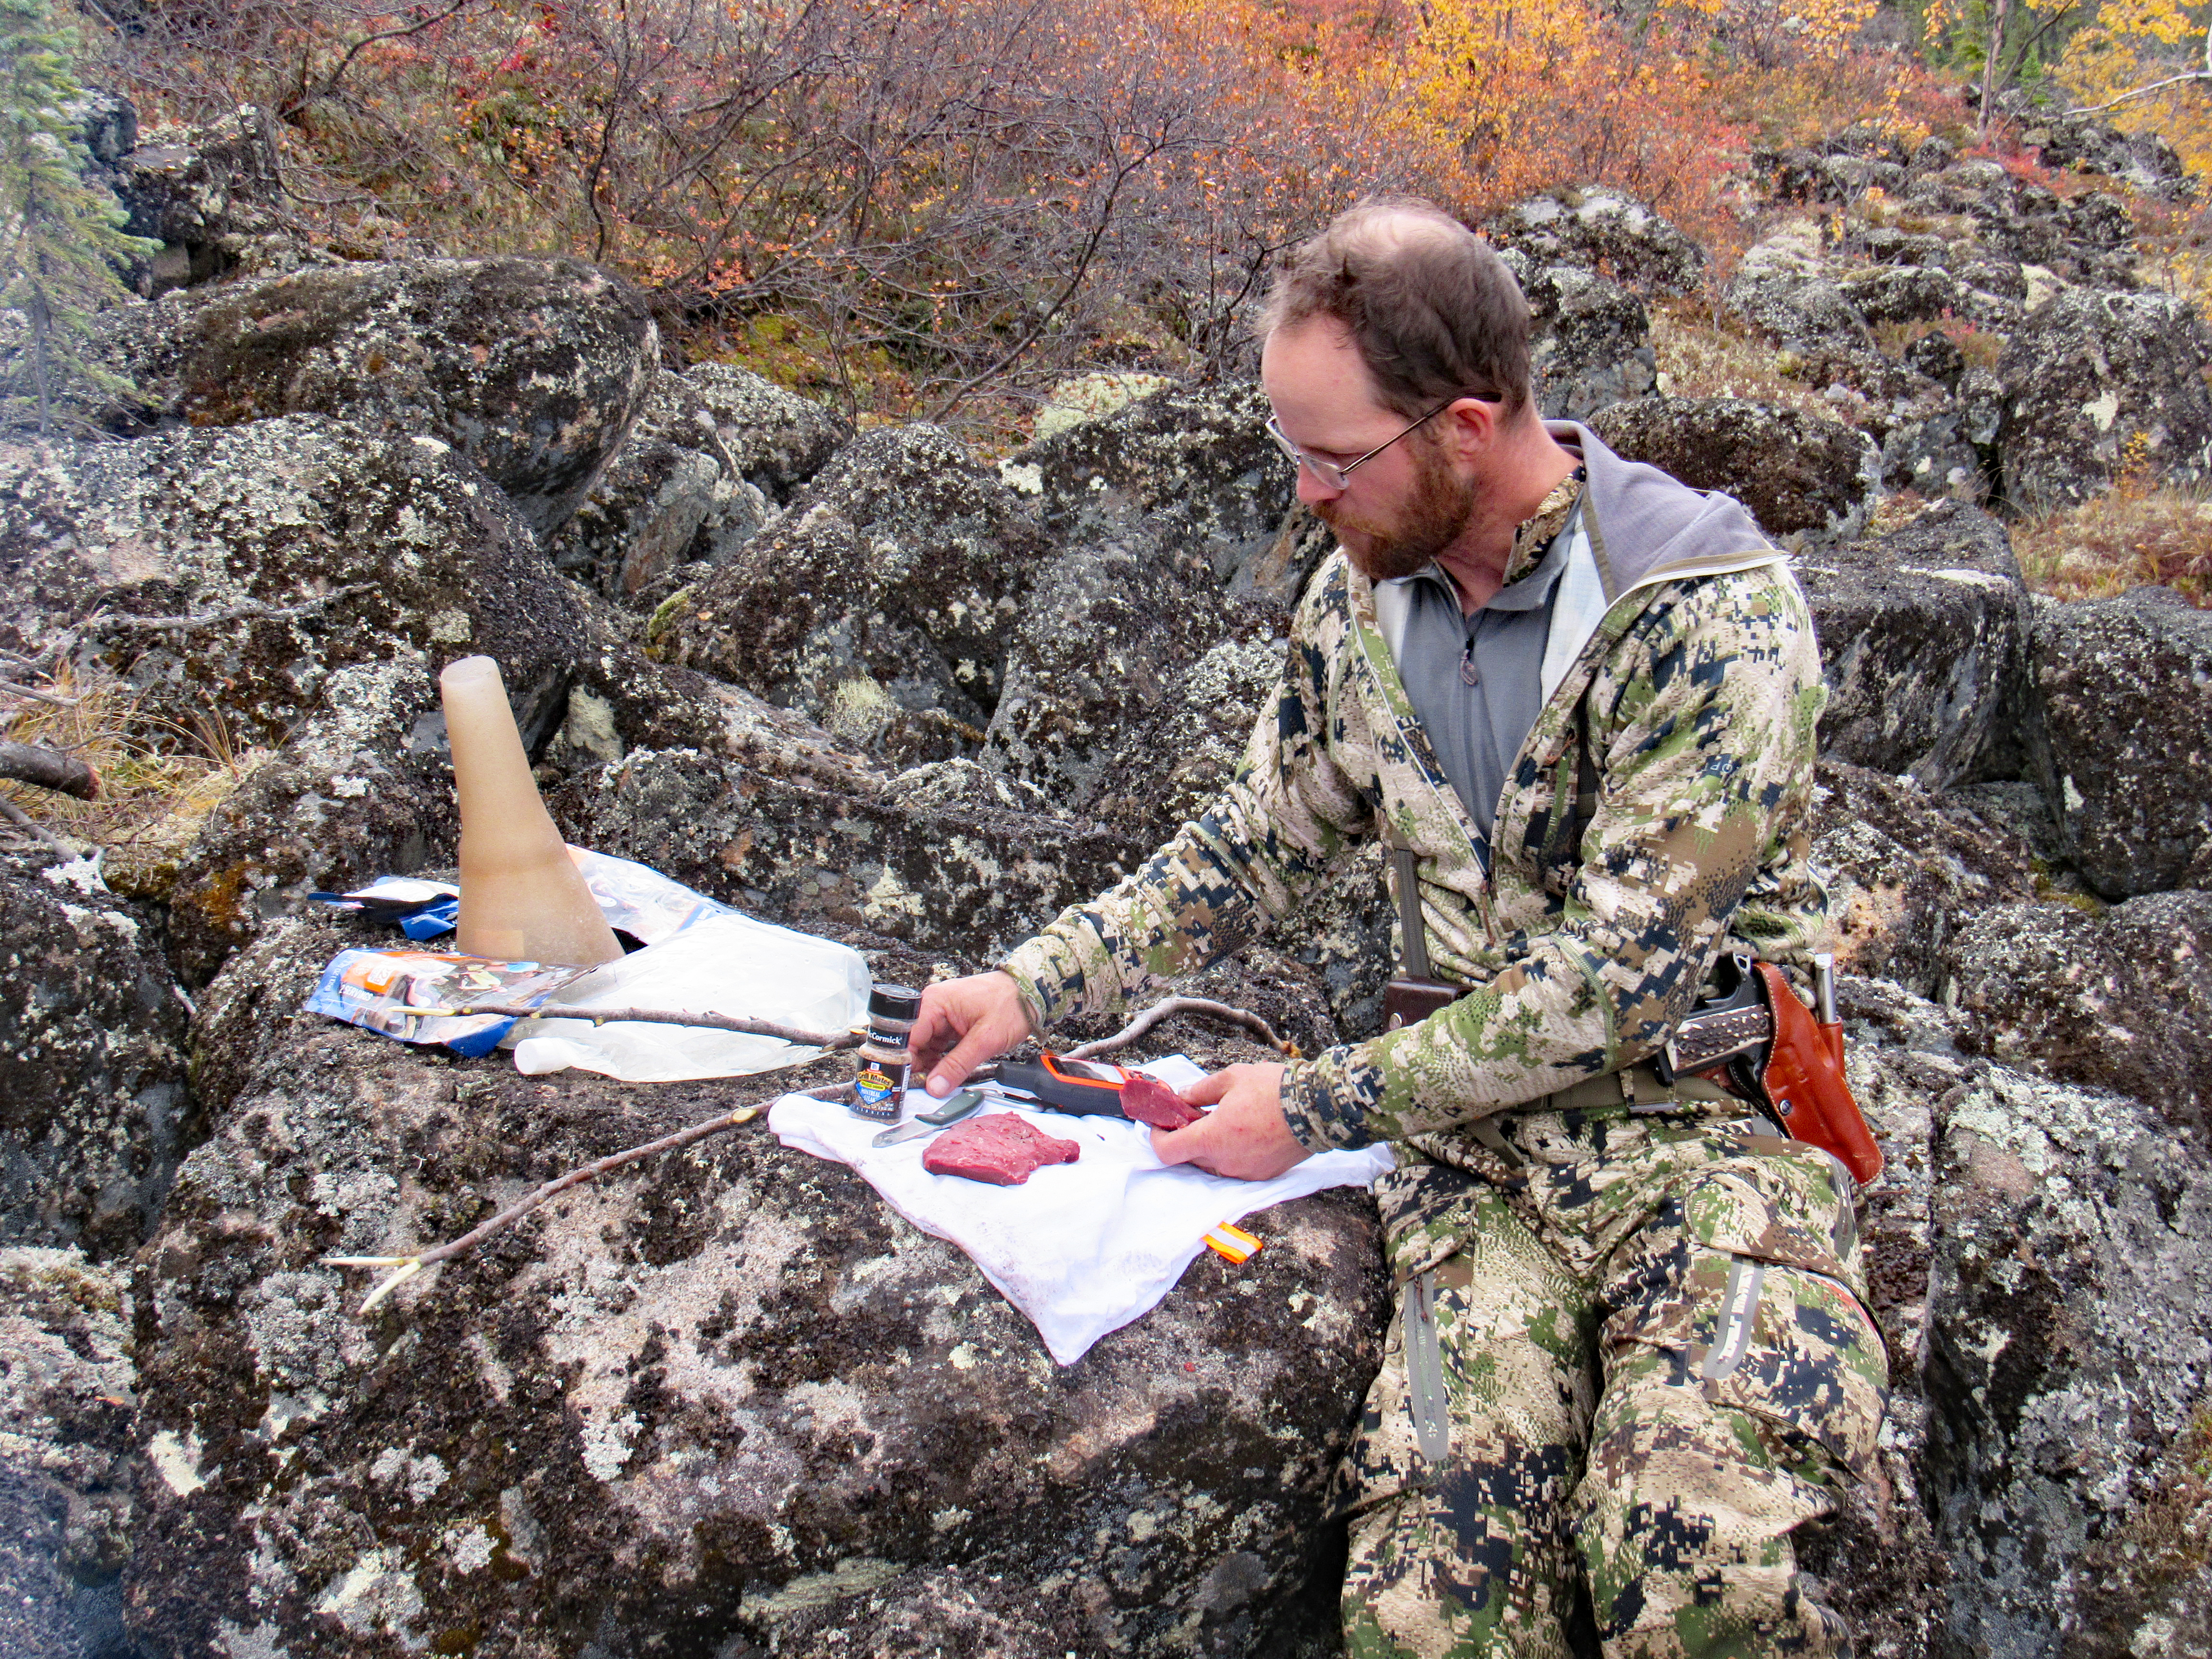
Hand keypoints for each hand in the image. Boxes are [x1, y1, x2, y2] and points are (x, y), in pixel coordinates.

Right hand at [912, 971, 1034, 1096]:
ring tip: (939, 1081)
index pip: (907, 1036)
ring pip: (926, 1046)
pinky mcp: (953, 1023)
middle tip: (926, 1087)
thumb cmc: (1011, 1004)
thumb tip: (935, 1086)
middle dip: (919, 1065)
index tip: (908, 1082)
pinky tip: (948, 1072)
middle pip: (914, 1042)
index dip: (905, 1061)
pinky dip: (943, 1059)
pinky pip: (939, 1045)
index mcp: (935, 1002)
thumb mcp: (985, 1039)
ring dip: (932, 1064)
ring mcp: (943, 1015)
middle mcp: (934, 1006)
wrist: (1031, 992)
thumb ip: (958, 1065)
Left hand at [1150, 1063, 1311, 1180]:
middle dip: (1186, 1138)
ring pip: (1214, 1164)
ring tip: (1224, 1121)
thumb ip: (1200, 1091)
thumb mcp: (1231, 1078)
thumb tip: (1183, 1097)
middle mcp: (1225, 1162)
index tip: (1162, 1123)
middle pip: (1190, 1158)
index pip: (1167, 1152)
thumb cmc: (1274, 1090)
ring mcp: (1245, 1172)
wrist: (1317, 1107)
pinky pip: (1236, 1167)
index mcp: (1212, 1138)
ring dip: (1210, 1146)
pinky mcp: (1263, 1175)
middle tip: (1195, 1115)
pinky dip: (1232, 1153)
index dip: (1157, 1138)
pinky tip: (1244, 1132)